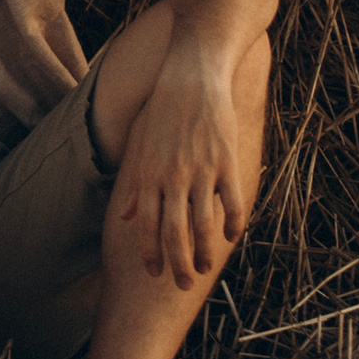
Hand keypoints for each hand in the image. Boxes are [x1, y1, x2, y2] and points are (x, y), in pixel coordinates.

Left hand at [114, 33, 250, 287]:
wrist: (192, 74)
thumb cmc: (162, 109)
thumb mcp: (139, 142)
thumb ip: (133, 182)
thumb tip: (127, 215)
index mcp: (149, 172)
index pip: (147, 224)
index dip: (150, 252)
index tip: (154, 273)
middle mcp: (173, 175)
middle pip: (174, 231)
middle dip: (178, 263)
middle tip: (183, 284)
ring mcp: (201, 169)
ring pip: (203, 223)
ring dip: (205, 251)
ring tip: (207, 267)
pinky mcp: (226, 160)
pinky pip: (231, 200)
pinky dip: (232, 222)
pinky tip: (232, 235)